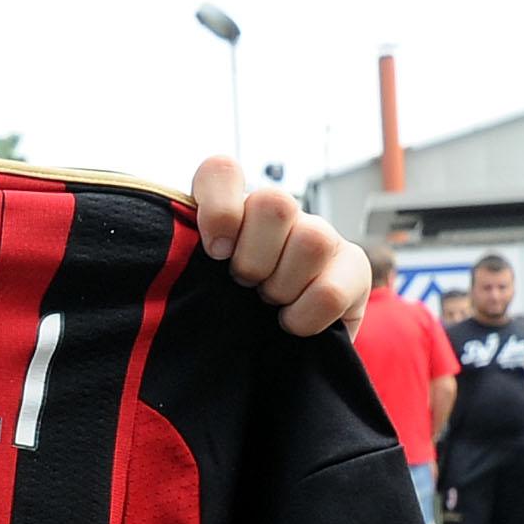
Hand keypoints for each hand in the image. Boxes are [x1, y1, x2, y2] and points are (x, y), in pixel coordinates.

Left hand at [192, 155, 365, 334]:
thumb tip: (170, 259)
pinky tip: (290, 323)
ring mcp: (320, 237)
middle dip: (253, 257)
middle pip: (275, 202)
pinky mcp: (352, 270)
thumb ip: (180, 262)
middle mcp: (279, 215)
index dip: (218, 207)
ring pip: (312, 239)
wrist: (267, 352)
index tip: (214, 252)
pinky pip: (331, 289)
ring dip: (281, 284)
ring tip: (268, 302)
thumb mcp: (192, 286)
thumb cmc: (221, 313)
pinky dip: (305, 315)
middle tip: (243, 284)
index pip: (222, 171)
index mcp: (233, 209)